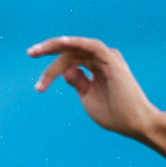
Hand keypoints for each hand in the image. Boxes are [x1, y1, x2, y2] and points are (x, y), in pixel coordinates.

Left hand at [28, 36, 162, 138]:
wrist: (134, 124)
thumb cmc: (114, 113)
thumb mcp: (88, 96)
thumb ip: (78, 81)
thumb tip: (65, 70)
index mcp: (96, 66)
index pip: (69, 60)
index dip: (51, 70)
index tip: (39, 87)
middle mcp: (102, 59)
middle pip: (70, 50)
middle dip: (48, 50)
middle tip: (30, 53)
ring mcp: (107, 59)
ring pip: (77, 47)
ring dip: (56, 46)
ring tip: (37, 51)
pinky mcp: (112, 61)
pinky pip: (92, 46)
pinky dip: (77, 42)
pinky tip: (61, 43)